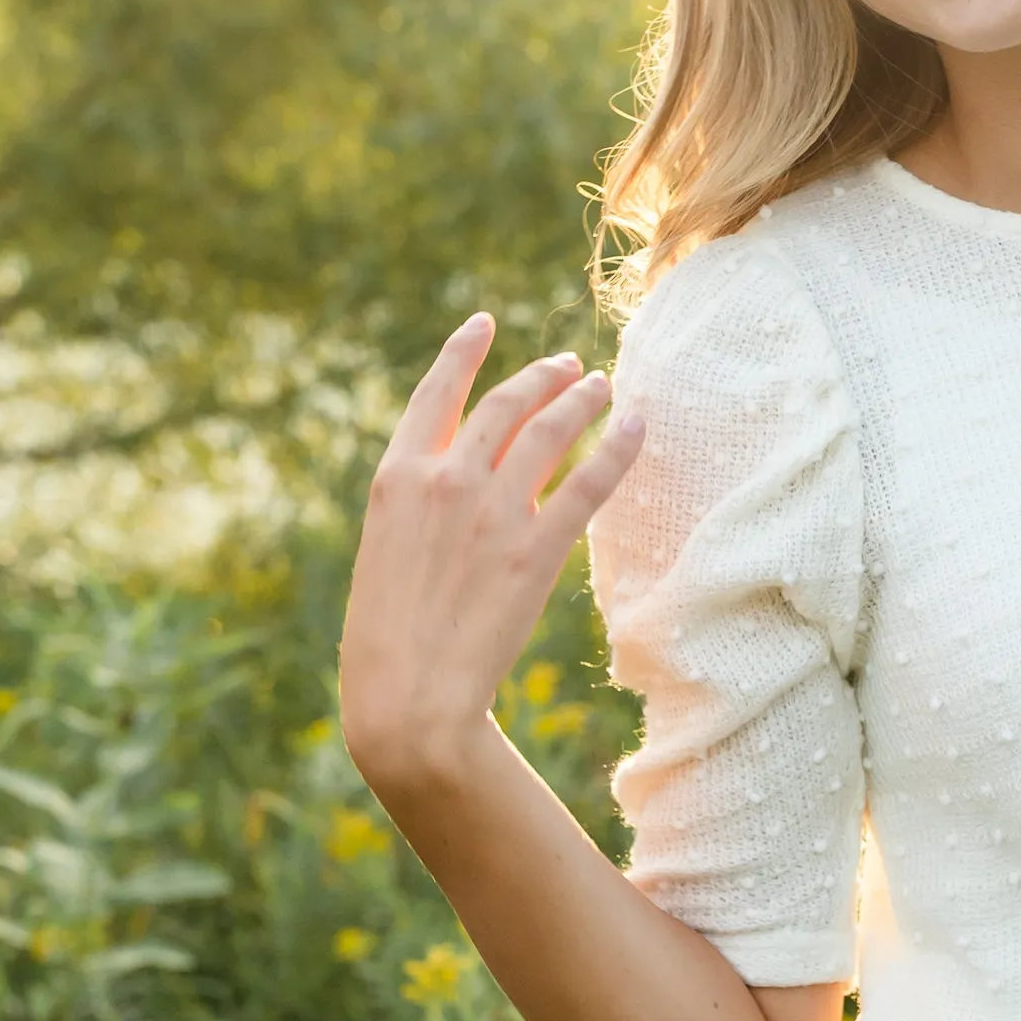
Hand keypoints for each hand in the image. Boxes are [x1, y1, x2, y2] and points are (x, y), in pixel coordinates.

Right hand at [339, 314, 645, 800]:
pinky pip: (587, 483)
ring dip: (581, 400)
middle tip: (568, 364)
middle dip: (540, 376)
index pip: (435, 395)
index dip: (462, 353)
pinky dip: (616, 449)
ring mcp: (493, 511)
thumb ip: (420, 512)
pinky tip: (635, 428)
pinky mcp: (537, 548)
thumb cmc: (389, 641)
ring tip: (601, 385)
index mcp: (397, 478)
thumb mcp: (386, 556)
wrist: (408, 696)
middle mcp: (445, 481)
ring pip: (549, 431)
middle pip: (505, 405)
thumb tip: (456, 488)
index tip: (484, 324)